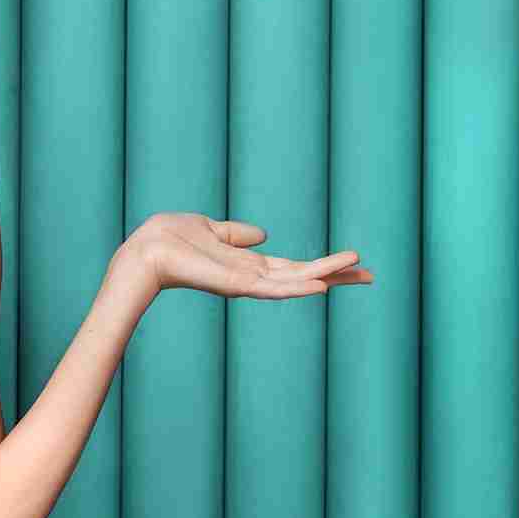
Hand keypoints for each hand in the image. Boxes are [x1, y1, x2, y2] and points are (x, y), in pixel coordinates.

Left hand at [124, 212, 373, 299]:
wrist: (145, 250)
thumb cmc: (170, 240)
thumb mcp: (211, 229)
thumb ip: (237, 234)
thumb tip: (262, 234)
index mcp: (248, 264)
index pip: (294, 266)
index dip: (323, 266)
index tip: (354, 262)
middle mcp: (252, 277)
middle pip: (304, 277)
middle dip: (337, 275)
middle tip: (372, 275)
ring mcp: (246, 283)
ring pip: (297, 282)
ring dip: (327, 276)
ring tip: (358, 270)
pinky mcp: (236, 285)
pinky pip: (273, 288)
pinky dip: (298, 288)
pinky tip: (322, 287)